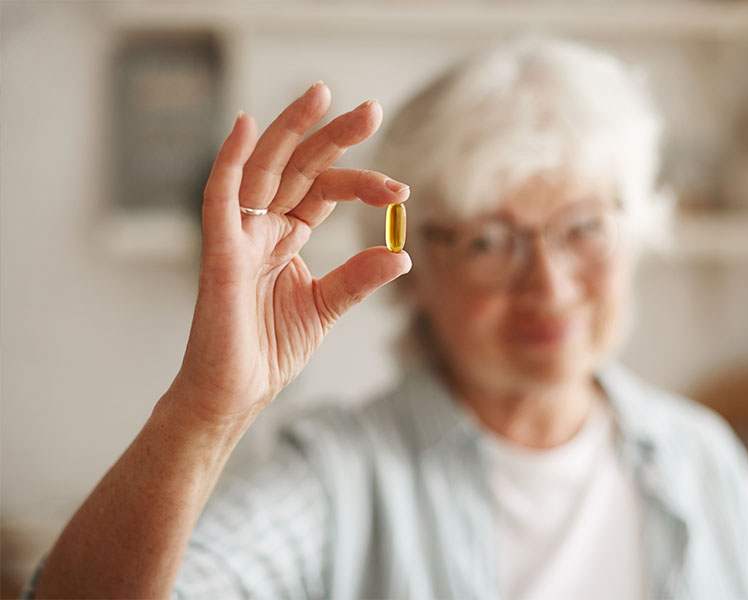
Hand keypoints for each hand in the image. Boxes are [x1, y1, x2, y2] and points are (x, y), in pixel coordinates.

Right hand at [169, 82, 410, 423]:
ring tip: (323, 95)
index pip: (324, 191)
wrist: (237, 393)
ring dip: (291, 130)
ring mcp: (239, 235)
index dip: (362, 183)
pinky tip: (246, 125)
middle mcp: (262, 227)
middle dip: (333, 137)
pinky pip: (219, 197)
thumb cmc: (269, 349)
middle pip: (298, 167)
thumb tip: (401, 254)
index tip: (401, 192)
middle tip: (371, 110)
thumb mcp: (326, 307)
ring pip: (263, 168)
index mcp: (286, 237)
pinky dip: (229, 160)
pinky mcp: (219, 252)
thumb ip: (358, 278)